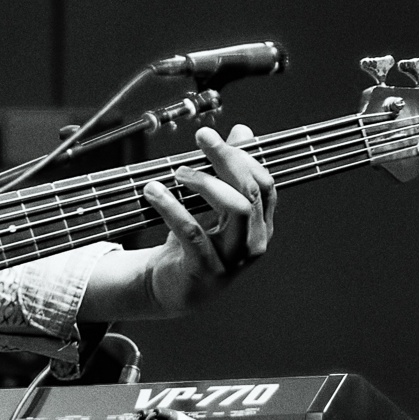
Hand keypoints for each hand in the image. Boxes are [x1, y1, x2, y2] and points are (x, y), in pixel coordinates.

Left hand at [140, 124, 277, 315]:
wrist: (171, 288)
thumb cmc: (194, 243)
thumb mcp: (211, 205)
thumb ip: (227, 170)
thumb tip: (243, 131)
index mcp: (261, 225)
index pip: (264, 183)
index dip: (242, 156)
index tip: (210, 137)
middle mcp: (254, 243)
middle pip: (252, 192)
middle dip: (227, 159)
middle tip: (201, 139)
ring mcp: (233, 260)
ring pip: (236, 210)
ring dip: (206, 182)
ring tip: (178, 172)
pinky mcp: (205, 270)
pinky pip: (193, 233)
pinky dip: (172, 207)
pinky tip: (154, 192)